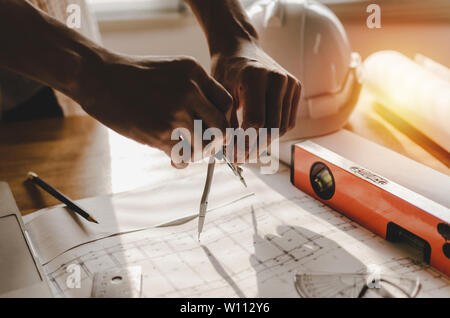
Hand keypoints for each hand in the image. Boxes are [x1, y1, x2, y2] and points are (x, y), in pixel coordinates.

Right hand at [76, 53, 232, 167]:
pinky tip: (173, 157)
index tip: (216, 131)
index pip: (226, 103)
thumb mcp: (170, 71)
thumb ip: (192, 91)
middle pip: (220, 127)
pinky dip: (181, 161)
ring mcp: (175, 111)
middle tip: (206, 148)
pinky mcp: (160, 131)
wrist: (97, 76)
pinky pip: (183, 156)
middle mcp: (189, 90)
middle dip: (215, 143)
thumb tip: (207, 124)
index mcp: (193, 72)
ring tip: (184, 151)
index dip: (224, 121)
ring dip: (196, 154)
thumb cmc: (132, 77)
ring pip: (204, 145)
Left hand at [211, 40, 300, 159]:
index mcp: (255, 76)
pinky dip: (274, 133)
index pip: (255, 121)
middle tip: (241, 159)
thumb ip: (226, 121)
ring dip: (265, 144)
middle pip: (272, 127)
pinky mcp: (296, 88)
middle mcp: (277, 78)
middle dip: (255, 148)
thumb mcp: (219, 93)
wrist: (240, 48)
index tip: (233, 155)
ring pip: (282, 128)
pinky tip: (259, 138)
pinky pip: (288, 121)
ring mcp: (290, 82)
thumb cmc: (226, 70)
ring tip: (248, 152)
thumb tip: (231, 152)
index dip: (244, 142)